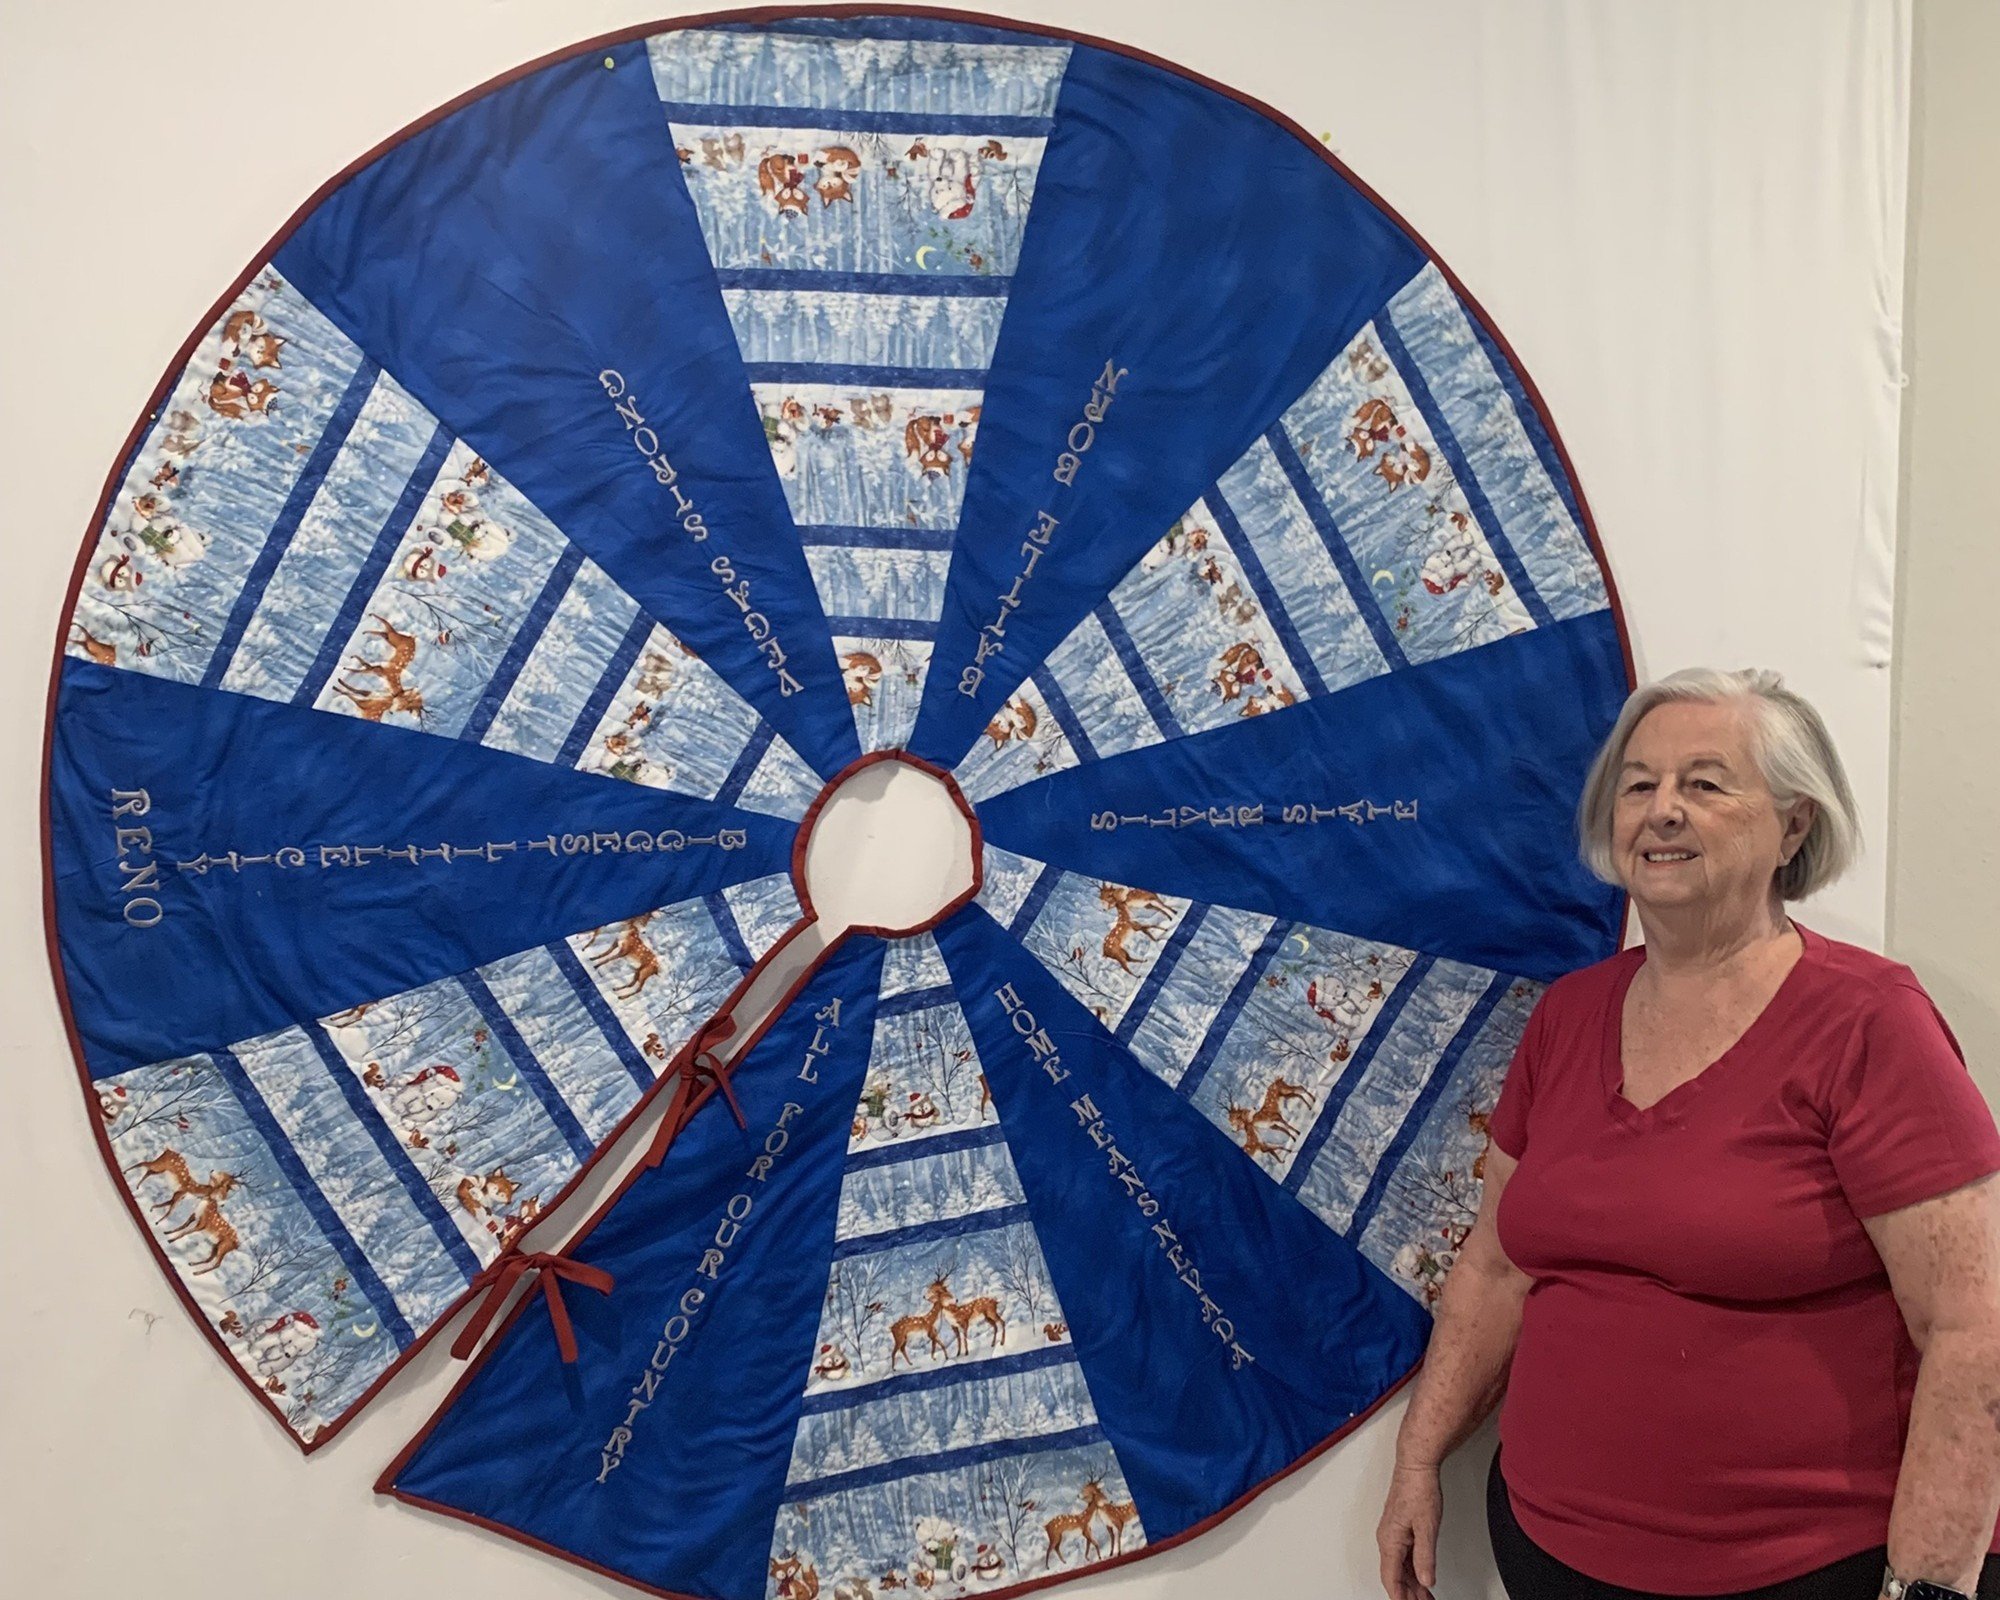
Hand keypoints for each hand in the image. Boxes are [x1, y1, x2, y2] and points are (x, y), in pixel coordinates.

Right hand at [1377, 1460, 1443, 1599]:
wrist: (1416, 1465)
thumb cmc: (1418, 1489)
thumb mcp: (1427, 1527)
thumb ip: (1425, 1557)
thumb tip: (1426, 1580)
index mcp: (1390, 1540)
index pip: (1391, 1578)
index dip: (1400, 1597)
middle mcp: (1387, 1538)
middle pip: (1394, 1575)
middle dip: (1408, 1593)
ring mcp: (1392, 1533)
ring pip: (1399, 1566)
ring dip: (1411, 1583)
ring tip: (1426, 1596)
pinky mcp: (1399, 1527)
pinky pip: (1402, 1555)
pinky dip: (1412, 1569)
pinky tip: (1422, 1575)